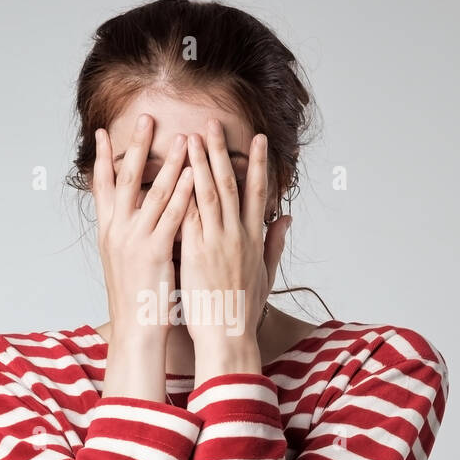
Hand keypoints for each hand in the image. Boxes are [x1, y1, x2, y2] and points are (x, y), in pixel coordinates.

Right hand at [93, 115, 195, 341]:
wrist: (134, 330)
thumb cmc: (135, 299)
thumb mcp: (122, 262)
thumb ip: (127, 235)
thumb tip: (131, 218)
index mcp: (108, 233)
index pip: (101, 187)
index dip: (101, 159)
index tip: (101, 133)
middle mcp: (117, 231)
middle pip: (124, 180)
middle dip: (136, 146)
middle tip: (146, 117)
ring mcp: (134, 240)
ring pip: (152, 192)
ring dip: (168, 162)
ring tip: (182, 136)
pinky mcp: (153, 252)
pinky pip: (172, 216)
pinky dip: (183, 193)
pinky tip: (194, 175)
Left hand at [177, 119, 289, 362]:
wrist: (229, 336)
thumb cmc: (244, 310)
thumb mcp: (266, 274)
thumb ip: (275, 242)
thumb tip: (287, 218)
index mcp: (253, 239)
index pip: (257, 192)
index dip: (258, 164)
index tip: (257, 139)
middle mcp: (237, 236)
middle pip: (230, 185)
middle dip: (221, 152)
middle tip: (212, 123)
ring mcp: (217, 243)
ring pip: (208, 194)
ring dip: (198, 164)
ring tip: (190, 137)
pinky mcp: (196, 254)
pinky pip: (188, 217)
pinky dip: (182, 195)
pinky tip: (173, 175)